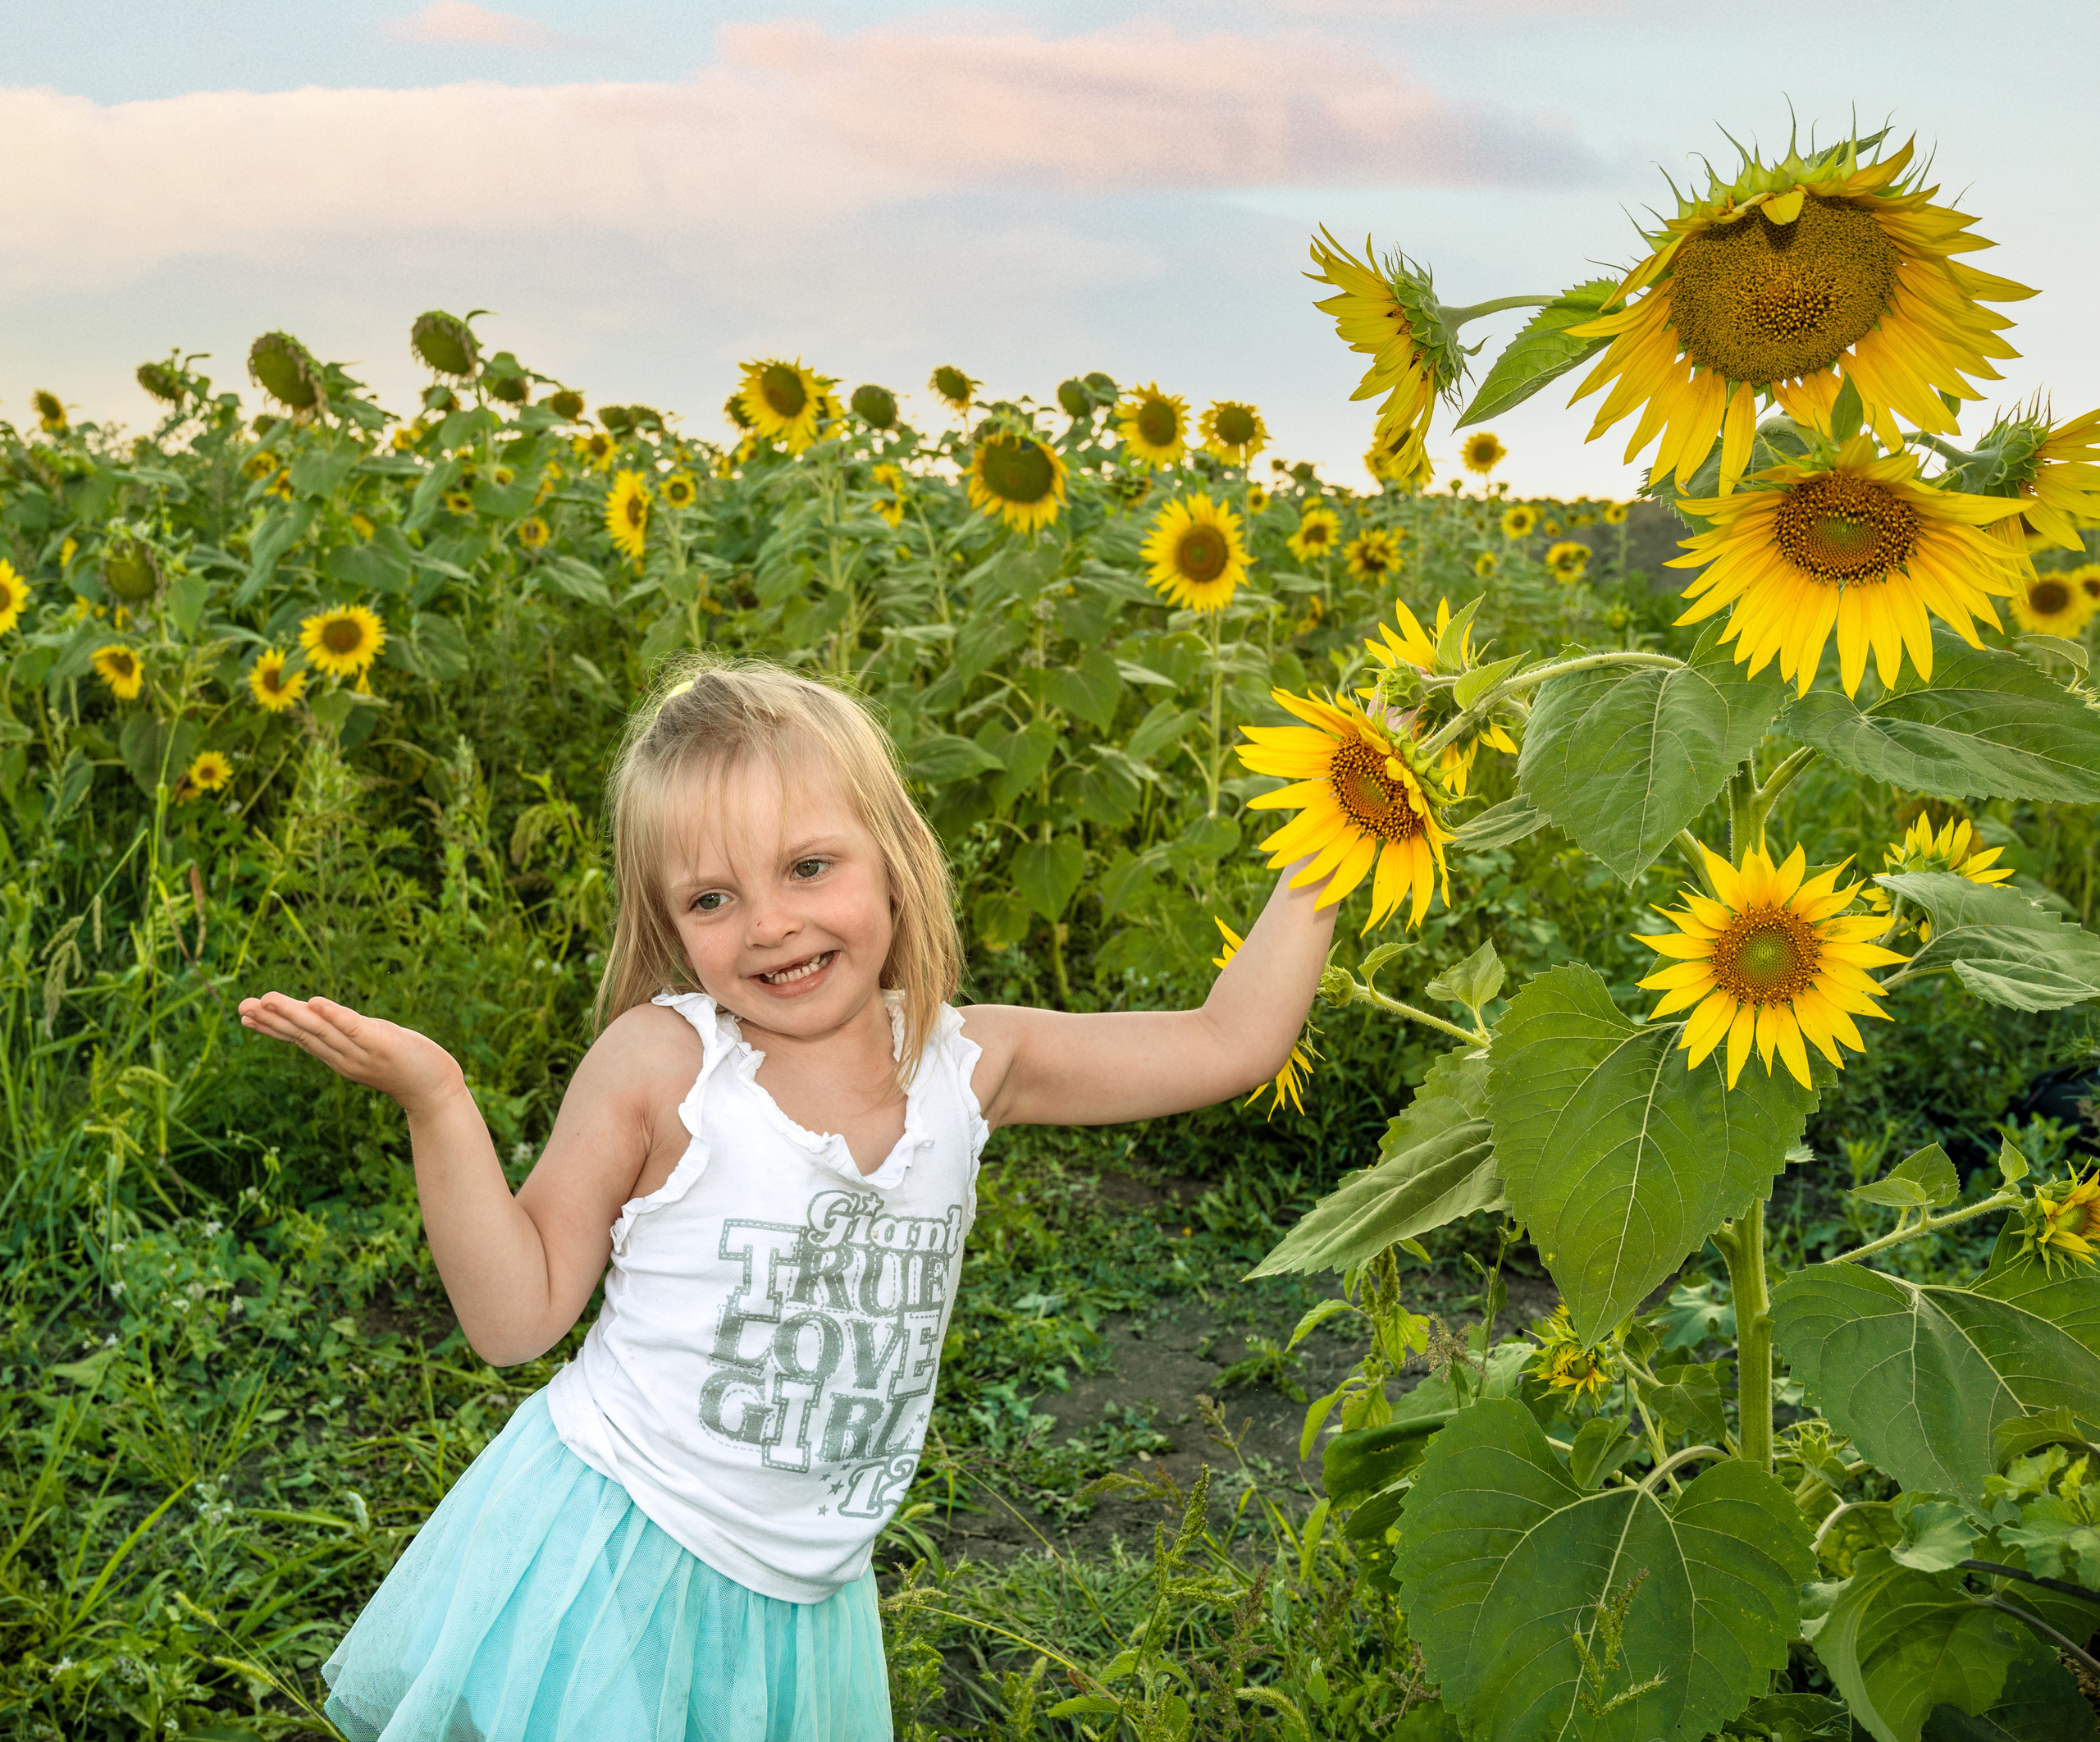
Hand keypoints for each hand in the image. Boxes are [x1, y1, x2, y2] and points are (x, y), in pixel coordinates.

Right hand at [238, 992, 465, 1117]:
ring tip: (267, 999)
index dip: (272, 1027)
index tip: (245, 1016)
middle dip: (271, 1020)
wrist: (436, 1089)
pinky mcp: (381, 1044)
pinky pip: (354, 1027)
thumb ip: (347, 1035)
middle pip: (303, 1034)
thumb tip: (325, 1018)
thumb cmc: (406, 1065)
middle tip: (241, 1007)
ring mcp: (361, 1052)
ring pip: (320, 1030)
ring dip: (293, 1015)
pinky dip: (334, 1015)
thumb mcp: (370, 1047)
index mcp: (338, 1057)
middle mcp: (344, 1057)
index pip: (300, 1038)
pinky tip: (314, 1002)